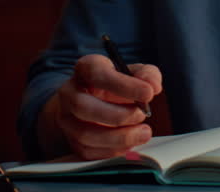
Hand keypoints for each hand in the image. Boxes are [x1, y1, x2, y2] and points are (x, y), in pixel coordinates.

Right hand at [43, 54, 162, 159]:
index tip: (148, 93)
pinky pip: (88, 151)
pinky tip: (130, 143)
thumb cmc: (118, 85)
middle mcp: (69, 92)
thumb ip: (147, 75)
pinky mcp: (71, 140)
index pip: (97, 74)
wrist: (98, 101)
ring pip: (85, 134)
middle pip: (83, 106)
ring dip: (119, 137)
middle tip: (142, 114)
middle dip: (118, 115)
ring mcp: (66, 118)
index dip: (123, 85)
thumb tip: (153, 86)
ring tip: (143, 132)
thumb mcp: (135, 73)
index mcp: (85, 68)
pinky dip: (113, 150)